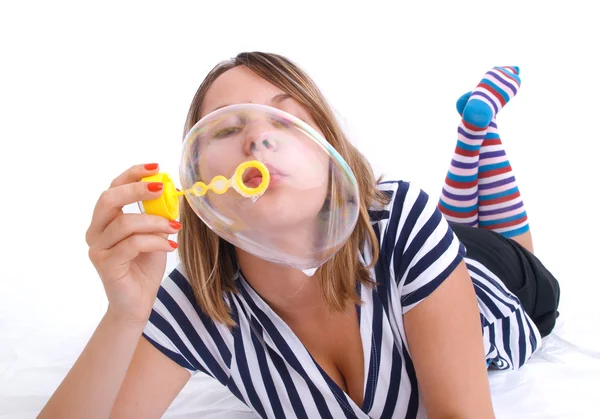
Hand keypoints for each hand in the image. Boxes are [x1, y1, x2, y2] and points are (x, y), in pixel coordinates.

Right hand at [86, 163, 180, 325]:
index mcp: (105, 220)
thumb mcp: (154, 234)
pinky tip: (169, 246)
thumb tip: (173, 190)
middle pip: (109, 200)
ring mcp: (98, 249)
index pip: (113, 188)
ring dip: (155, 222)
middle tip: (161, 188)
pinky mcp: (106, 265)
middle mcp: (95, 231)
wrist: (137, 302)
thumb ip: (157, 214)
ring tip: (174, 228)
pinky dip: (155, 241)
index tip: (156, 168)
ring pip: (125, 223)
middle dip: (136, 190)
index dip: (132, 175)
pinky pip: (132, 244)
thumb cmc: (144, 266)